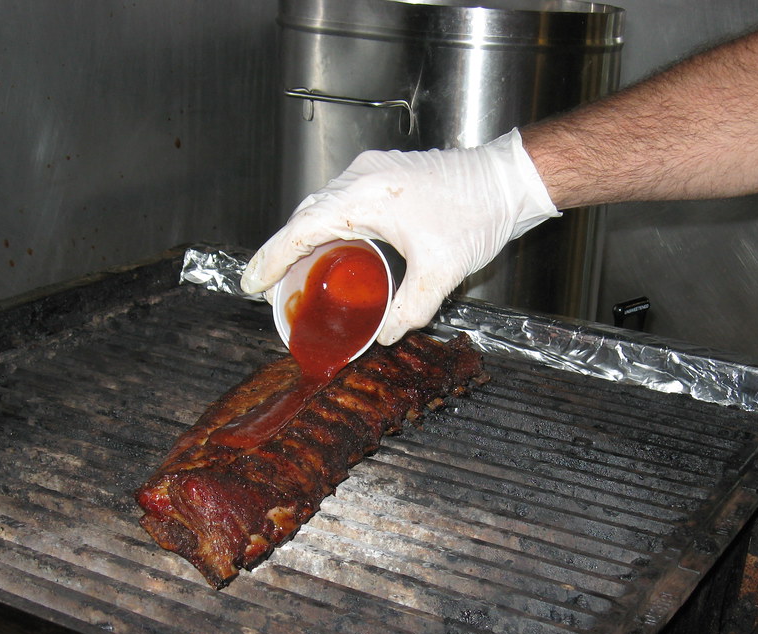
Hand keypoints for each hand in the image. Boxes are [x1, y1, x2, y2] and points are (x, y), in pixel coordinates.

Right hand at [241, 129, 559, 344]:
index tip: (251, 283)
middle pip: (305, 217)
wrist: (506, 179)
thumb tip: (384, 335)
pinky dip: (328, 227)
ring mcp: (371, 173)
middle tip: (267, 287)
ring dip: (305, 239)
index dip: (271, 258)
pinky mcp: (384, 176)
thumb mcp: (440, 272)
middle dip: (282, 252)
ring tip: (293, 274)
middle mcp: (361, 179)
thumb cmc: (476, 212)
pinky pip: (342, 202)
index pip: (301, 230)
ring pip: (322, 207)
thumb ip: (409, 310)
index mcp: (364, 197)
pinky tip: (331, 251)